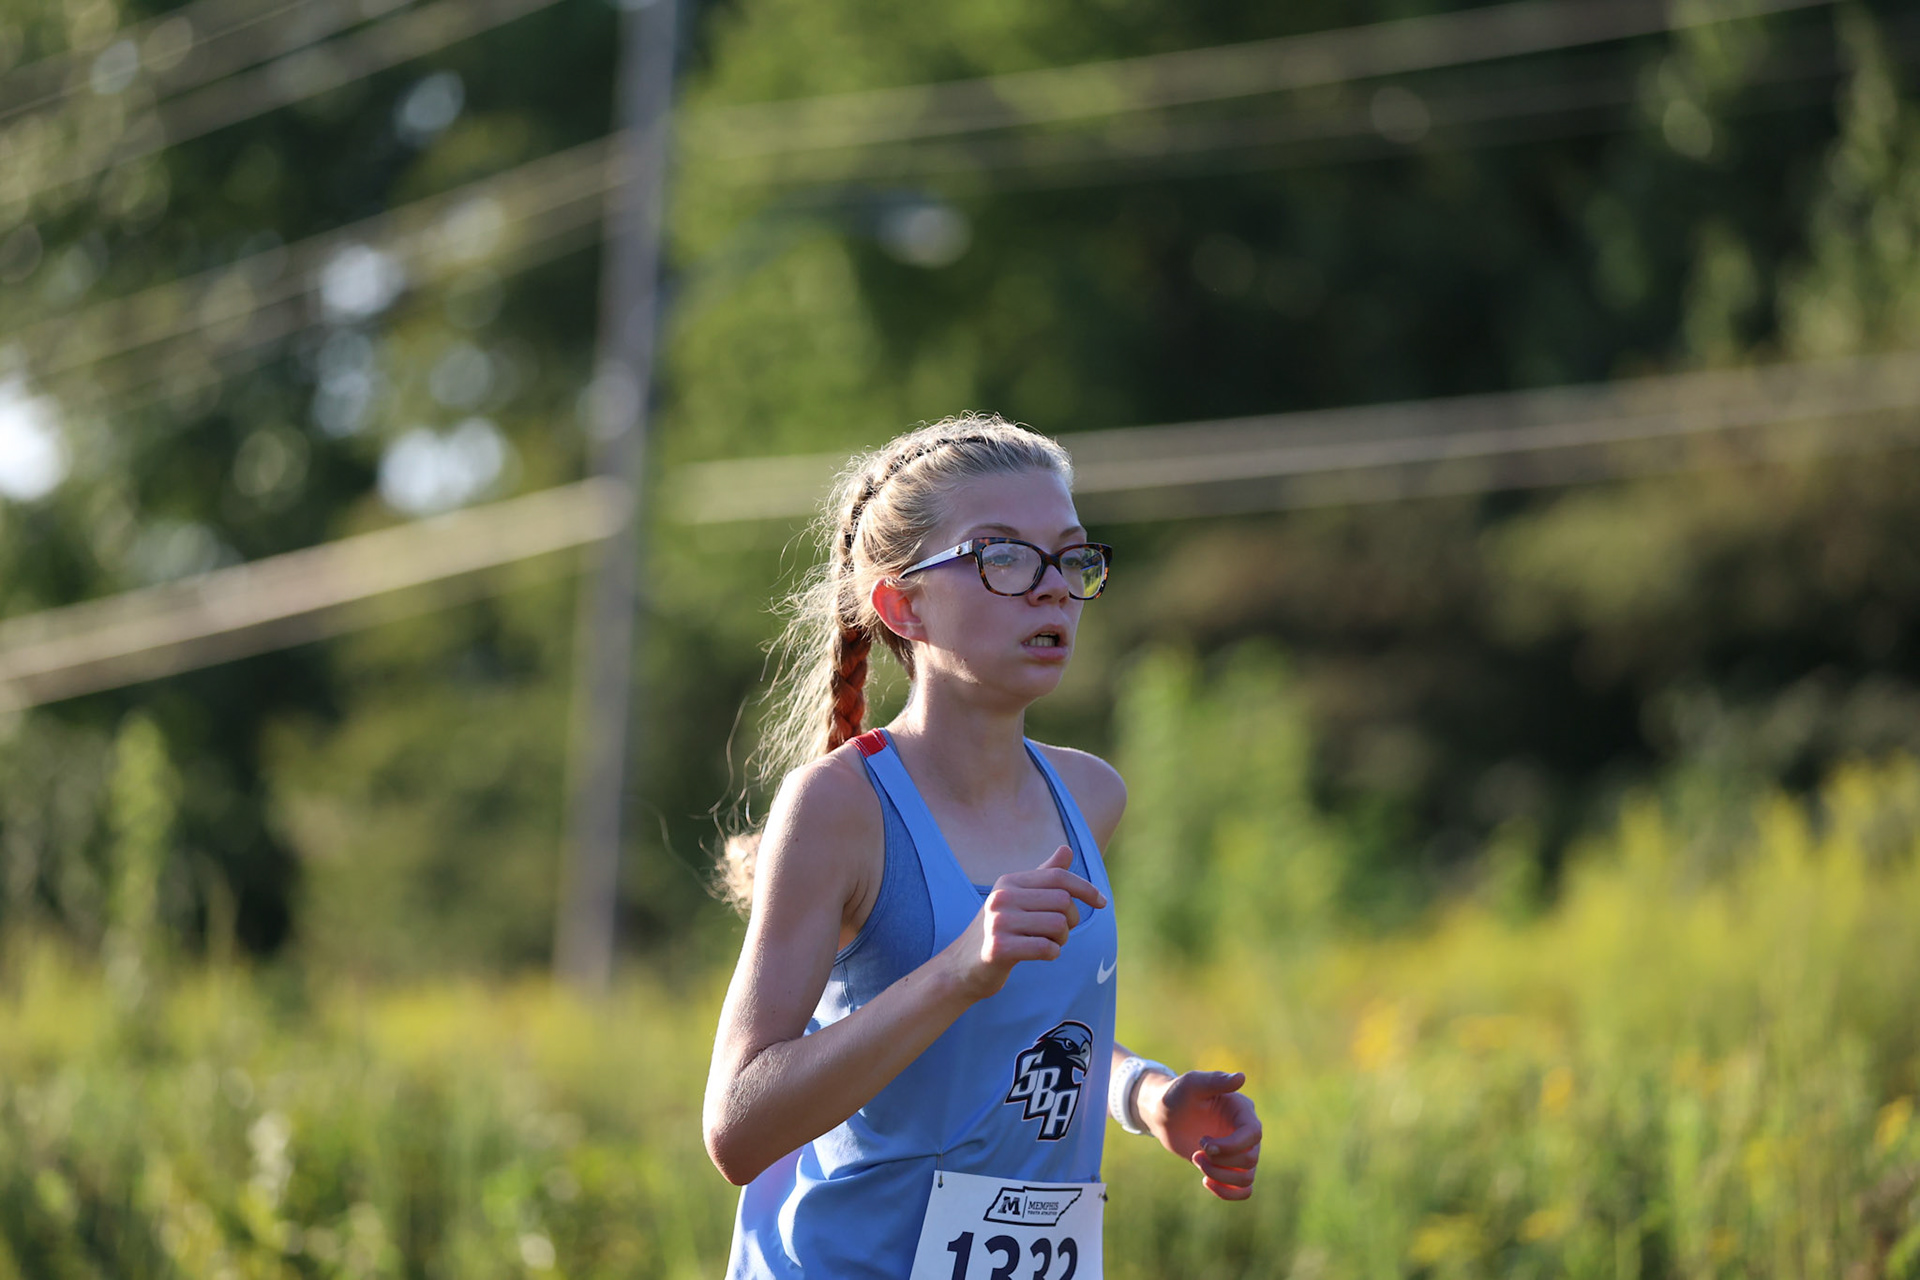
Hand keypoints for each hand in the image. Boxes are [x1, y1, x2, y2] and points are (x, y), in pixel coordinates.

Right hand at [943, 846, 1105, 1001]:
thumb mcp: (1018, 899)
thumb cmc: (998, 931)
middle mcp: (1002, 897)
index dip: (1086, 888)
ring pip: (1058, 926)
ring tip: (1049, 944)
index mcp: (1009, 882)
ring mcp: (998, 922)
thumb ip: (1043, 876)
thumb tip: (1067, 849)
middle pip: (1063, 902)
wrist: (963, 967)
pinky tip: (1043, 955)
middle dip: (1072, 921)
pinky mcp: (999, 948)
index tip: (1102, 903)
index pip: (1058, 877)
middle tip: (1061, 933)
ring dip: (1062, 940)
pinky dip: (1053, 953)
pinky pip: (1045, 948)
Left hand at [1139, 1069, 1261, 1200]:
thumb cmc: (1176, 1094)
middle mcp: (1245, 1132)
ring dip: (1220, 1176)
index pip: (1253, 1134)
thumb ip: (1215, 1081)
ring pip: (1247, 1178)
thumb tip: (1241, 1077)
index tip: (1204, 1144)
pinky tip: (1205, 1181)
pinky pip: (1243, 1190)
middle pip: (1251, 1159)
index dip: (1232, 1145)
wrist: (1164, 1113)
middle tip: (1196, 1151)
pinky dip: (1227, 1193)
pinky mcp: (1228, 1167)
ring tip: (1197, 1161)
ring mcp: (1238, 1151)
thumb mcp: (1192, 1084)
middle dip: (1221, 1162)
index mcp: (1242, 1111)